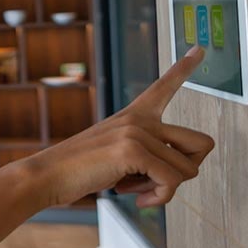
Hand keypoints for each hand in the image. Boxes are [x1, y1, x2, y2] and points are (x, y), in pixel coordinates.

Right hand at [21, 47, 213, 207]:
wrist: (45, 176)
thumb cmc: (78, 170)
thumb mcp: (114, 155)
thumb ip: (144, 155)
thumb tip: (174, 175)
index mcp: (134, 115)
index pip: (164, 87)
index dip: (183, 68)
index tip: (199, 49)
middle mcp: (139, 119)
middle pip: (201, 144)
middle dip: (187, 170)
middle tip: (157, 180)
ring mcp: (136, 132)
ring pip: (188, 170)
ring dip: (166, 189)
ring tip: (135, 188)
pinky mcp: (133, 151)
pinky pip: (171, 182)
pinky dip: (158, 198)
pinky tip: (135, 197)